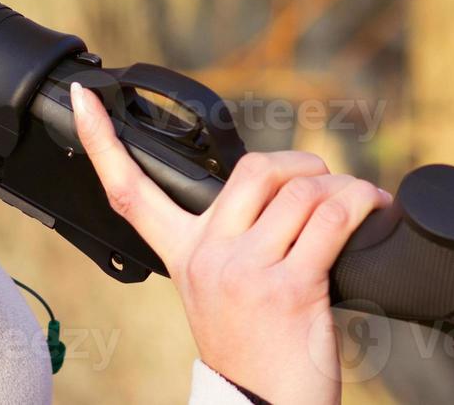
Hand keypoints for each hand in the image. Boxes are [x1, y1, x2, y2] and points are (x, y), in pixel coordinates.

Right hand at [69, 81, 391, 404]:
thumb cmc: (253, 357)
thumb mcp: (217, 293)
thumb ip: (230, 242)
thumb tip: (281, 195)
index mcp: (181, 255)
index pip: (128, 189)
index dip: (100, 139)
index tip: (81, 96)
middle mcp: (207, 257)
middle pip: (250, 170)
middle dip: (298, 162)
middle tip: (321, 179)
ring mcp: (246, 272)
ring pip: (300, 192)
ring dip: (343, 187)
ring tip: (359, 201)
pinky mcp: (289, 289)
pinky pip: (331, 220)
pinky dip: (360, 205)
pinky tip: (372, 211)